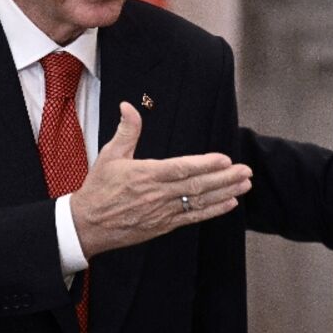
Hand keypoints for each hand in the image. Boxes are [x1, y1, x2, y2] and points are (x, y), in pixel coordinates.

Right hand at [71, 101, 251, 256]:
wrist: (87, 225)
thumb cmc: (98, 188)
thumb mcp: (109, 155)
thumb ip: (126, 131)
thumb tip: (129, 106)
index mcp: (145, 175)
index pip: (181, 169)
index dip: (205, 165)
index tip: (225, 159)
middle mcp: (157, 195)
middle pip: (197, 186)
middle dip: (225, 178)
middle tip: (246, 171)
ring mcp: (162, 212)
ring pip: (199, 202)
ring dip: (224, 193)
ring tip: (245, 184)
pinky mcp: (164, 226)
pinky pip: (192, 217)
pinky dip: (213, 211)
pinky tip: (229, 203)